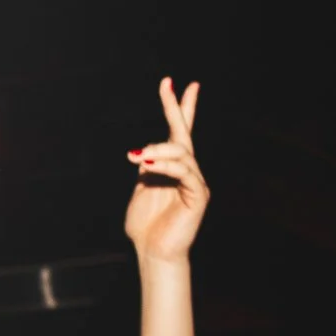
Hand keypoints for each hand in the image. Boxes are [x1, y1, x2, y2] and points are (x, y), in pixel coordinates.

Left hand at [123, 77, 208, 263]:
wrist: (152, 252)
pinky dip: (165, 166)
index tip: (171, 83)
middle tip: (170, 85)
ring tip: (138, 157)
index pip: (177, 132)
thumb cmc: (145, 225)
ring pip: (181, 153)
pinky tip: (147, 164)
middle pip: (184, 134)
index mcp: (173, 168)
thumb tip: (143, 152)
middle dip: (178, 108)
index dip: (176, 107)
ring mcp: (194, 182)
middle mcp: (187, 171)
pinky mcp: (197, 196)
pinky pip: (185, 173)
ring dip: (158, 151)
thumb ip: (146, 169)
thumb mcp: (141, 189)